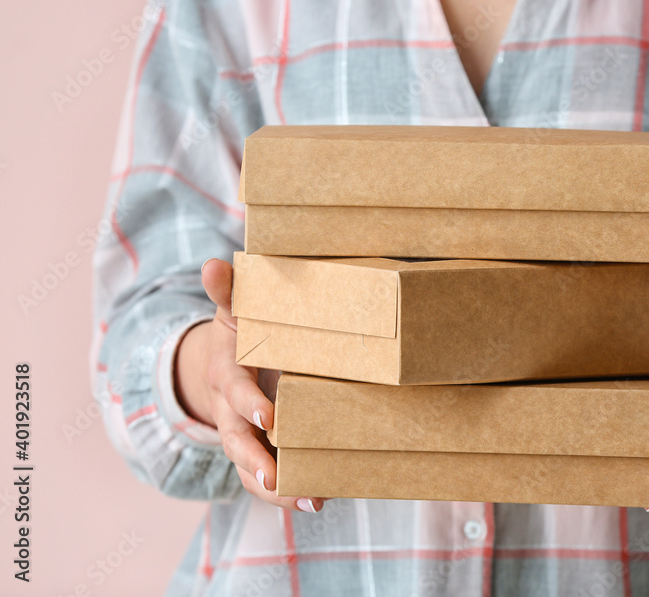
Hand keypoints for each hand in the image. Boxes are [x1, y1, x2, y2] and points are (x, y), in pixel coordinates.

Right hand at [173, 258, 325, 512]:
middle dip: (255, 459)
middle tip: (277, 476)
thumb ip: (230, 291)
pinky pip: (267, 477)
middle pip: (237, 440)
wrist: (223, 363)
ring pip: (250, 467)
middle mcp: (230, 410)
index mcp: (227, 373)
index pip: (234, 389)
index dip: (248, 402)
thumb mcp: (236, 310)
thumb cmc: (241, 332)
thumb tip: (215, 264)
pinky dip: (287, 493)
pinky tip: (317, 499)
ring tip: (308, 500)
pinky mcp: (258, 449)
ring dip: (275, 487)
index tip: (268, 414)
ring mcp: (243, 434)